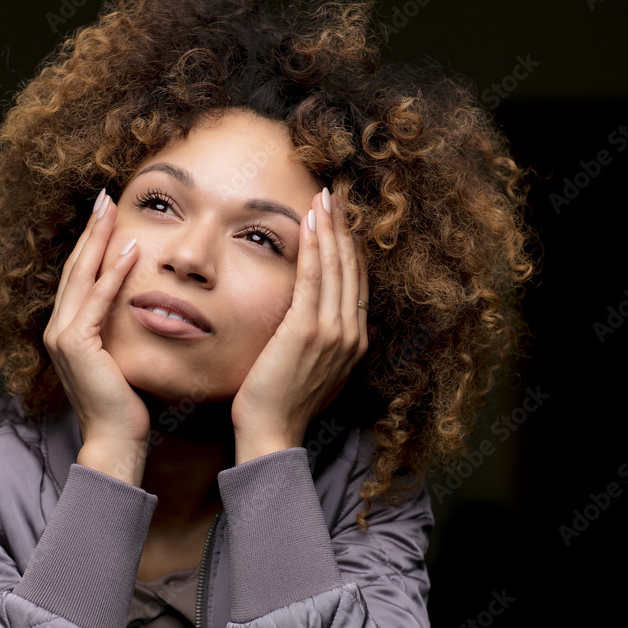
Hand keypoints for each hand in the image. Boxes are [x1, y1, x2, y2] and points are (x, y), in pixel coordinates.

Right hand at [42, 189, 147, 483]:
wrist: (116, 441)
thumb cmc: (127, 404)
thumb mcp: (123, 357)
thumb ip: (123, 330)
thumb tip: (148, 304)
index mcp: (68, 330)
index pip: (81, 275)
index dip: (92, 242)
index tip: (107, 212)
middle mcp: (58, 328)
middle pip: (76, 267)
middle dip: (92, 229)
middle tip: (106, 196)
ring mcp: (63, 336)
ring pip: (82, 276)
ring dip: (99, 239)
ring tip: (112, 208)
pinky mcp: (76, 344)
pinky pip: (97, 300)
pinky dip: (113, 273)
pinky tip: (129, 249)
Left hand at [230, 187, 368, 463]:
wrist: (271, 432)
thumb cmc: (281, 402)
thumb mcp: (310, 368)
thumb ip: (316, 340)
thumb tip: (307, 318)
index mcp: (354, 341)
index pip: (356, 283)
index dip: (349, 248)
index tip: (340, 219)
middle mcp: (351, 333)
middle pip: (351, 268)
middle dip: (343, 228)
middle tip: (334, 195)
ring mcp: (333, 332)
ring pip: (335, 268)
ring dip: (330, 228)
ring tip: (323, 198)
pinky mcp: (308, 331)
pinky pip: (314, 279)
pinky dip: (314, 247)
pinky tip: (309, 223)